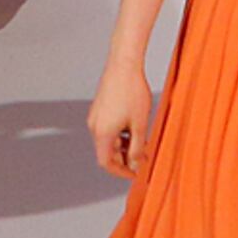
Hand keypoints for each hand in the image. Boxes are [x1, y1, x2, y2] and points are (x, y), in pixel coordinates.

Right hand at [86, 53, 154, 176]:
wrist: (124, 63)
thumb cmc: (132, 91)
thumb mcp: (140, 124)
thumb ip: (137, 147)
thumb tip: (136, 163)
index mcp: (102, 133)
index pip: (106, 163)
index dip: (120, 172)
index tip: (134, 173)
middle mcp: (94, 126)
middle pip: (106, 152)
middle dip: (124, 157)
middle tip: (143, 157)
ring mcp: (95, 116)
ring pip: (108, 140)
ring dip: (123, 145)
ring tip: (142, 141)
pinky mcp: (99, 108)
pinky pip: (107, 128)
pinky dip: (120, 133)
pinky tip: (134, 127)